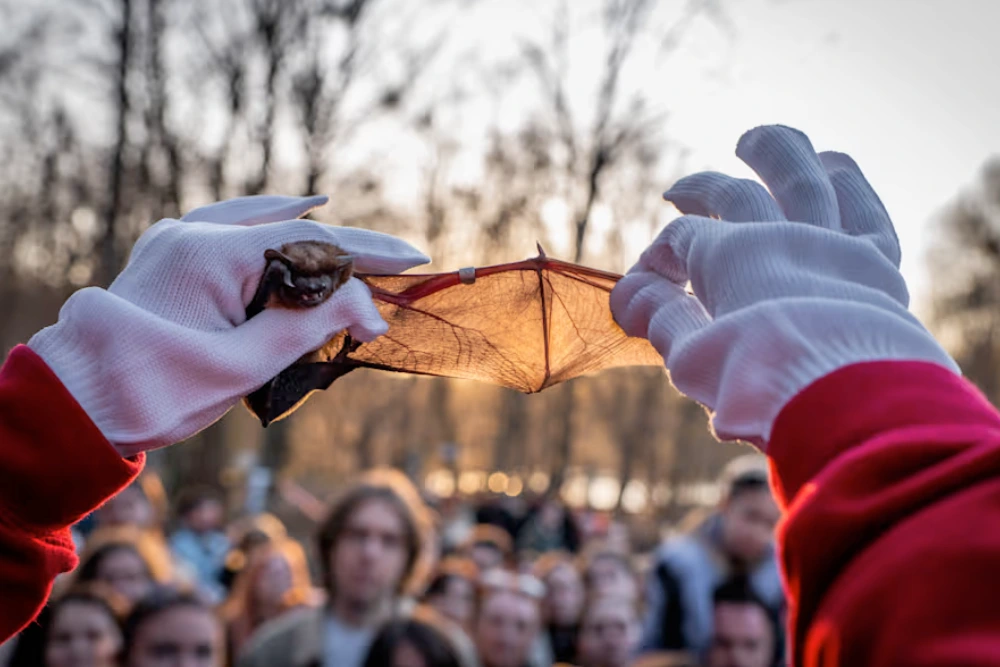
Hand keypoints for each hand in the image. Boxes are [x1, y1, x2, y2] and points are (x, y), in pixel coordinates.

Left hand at [29, 195, 429, 456]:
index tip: (415, 260)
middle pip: (293, 231)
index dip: (368, 255)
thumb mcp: (241, 367)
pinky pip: (234, 226)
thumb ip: (308, 330)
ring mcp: (178, 239)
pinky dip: (272, 226)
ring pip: (264, 222)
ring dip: (314, 237)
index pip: (310, 245)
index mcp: (210, 255)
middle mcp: (193, 234)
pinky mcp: (171, 253)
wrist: (74, 405)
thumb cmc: (151, 394)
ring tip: (360, 249)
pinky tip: (296, 216)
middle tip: (397, 266)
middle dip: (347, 252)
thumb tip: (369, 310)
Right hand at [611, 125, 956, 446]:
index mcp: (729, 258)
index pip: (683, 240)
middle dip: (701, 189)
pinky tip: (832, 163)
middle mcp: (781, 236)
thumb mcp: (693, 357)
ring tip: (756, 139)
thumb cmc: (760, 385)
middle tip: (677, 192)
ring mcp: (833, 243)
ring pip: (803, 180)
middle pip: (734, 195)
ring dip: (777, 154)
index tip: (645, 283)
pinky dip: (849, 182)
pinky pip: (866, 209)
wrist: (846, 404)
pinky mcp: (879, 263)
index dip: (658, 256)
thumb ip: (660, 317)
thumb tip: (626, 292)